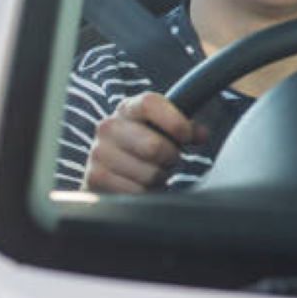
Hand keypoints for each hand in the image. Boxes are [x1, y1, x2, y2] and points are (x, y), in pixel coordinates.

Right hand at [82, 92, 206, 193]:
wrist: (109, 169)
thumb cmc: (140, 147)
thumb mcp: (160, 130)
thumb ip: (183, 127)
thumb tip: (200, 134)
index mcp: (127, 109)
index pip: (150, 104)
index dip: (174, 121)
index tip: (187, 136)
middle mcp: (108, 127)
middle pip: (154, 146)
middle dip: (169, 158)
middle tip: (166, 160)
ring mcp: (99, 153)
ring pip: (149, 174)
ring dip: (157, 178)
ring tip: (150, 173)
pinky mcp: (95, 178)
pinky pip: (137, 192)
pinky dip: (145, 194)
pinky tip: (138, 186)